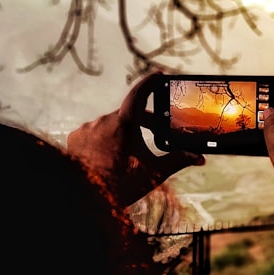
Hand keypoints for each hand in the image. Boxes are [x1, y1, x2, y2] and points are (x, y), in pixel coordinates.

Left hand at [67, 72, 204, 206]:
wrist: (86, 199)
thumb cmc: (121, 186)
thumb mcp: (153, 173)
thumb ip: (177, 160)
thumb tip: (199, 157)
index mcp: (124, 125)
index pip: (140, 93)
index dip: (151, 83)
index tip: (159, 75)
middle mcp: (103, 121)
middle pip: (128, 114)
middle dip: (143, 120)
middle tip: (156, 130)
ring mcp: (86, 129)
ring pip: (110, 124)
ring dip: (121, 132)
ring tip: (127, 152)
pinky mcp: (75, 138)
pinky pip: (92, 133)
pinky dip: (102, 140)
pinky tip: (106, 155)